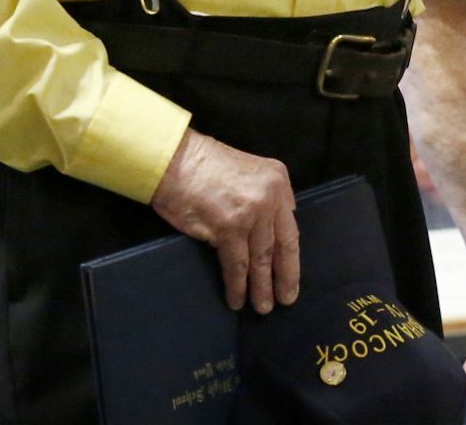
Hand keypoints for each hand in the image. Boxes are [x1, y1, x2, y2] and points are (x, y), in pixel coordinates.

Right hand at [150, 129, 299, 312]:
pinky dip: (237, 286)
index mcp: (278, 181)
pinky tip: (236, 298)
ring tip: (262, 306)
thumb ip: (265, 197)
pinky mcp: (228, 229)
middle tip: (286, 300)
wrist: (175, 160)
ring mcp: (250, 213)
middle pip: (281, 246)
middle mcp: (270, 197)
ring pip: (260, 260)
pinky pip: (236, 265)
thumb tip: (272, 231)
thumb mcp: (249, 171)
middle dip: (284, 278)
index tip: (291, 275)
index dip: (291, 257)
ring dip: (260, 287)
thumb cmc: (205, 165)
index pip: (290, 227)